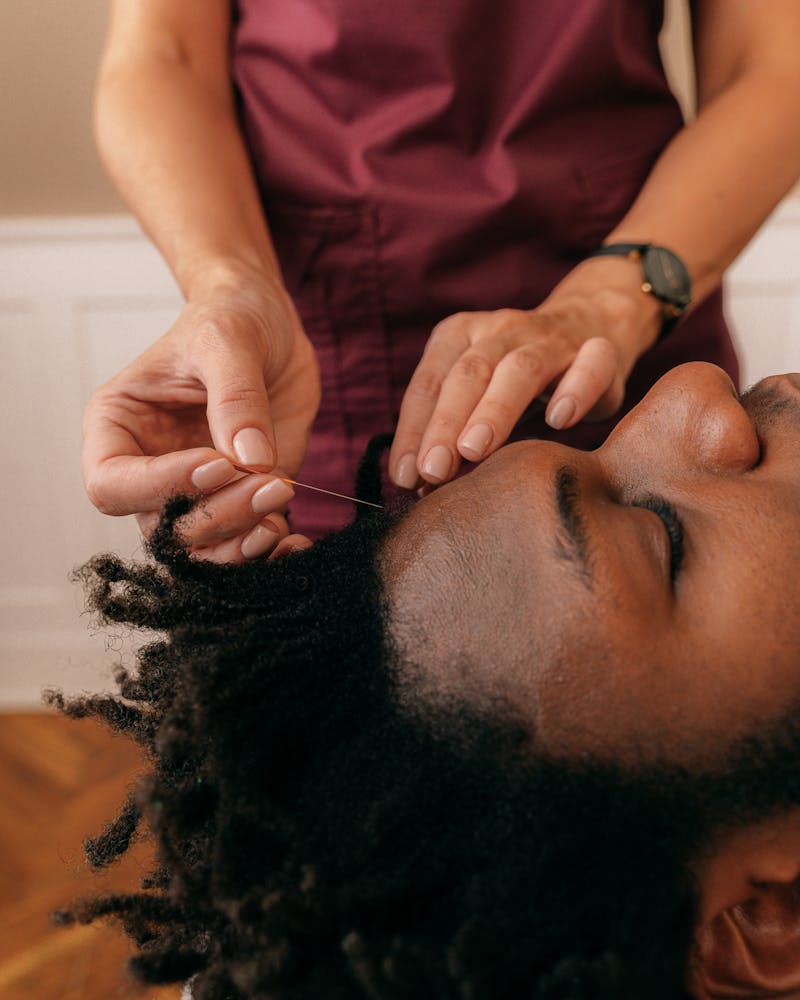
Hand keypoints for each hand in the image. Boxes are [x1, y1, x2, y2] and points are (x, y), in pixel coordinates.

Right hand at [83, 266, 320, 560]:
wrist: (272, 324)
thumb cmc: (230, 317)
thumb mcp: (228, 341)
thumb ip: (235, 399)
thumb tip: (250, 461)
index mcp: (118, 428)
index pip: (112, 485)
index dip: (162, 486)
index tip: (217, 462)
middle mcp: (149, 471)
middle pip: (163, 527)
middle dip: (218, 515)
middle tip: (269, 485)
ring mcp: (196, 492)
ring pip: (202, 550)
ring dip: (242, 543)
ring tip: (281, 501)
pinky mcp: (240, 500)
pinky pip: (244, 545)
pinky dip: (270, 551)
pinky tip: (295, 539)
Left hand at [389, 257, 661, 487]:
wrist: (591, 324)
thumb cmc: (516, 379)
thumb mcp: (477, 398)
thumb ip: (449, 438)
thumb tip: (419, 489)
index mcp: (459, 337)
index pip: (429, 384)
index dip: (413, 430)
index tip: (404, 477)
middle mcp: (499, 330)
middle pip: (468, 374)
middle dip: (446, 423)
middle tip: (433, 469)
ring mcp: (549, 338)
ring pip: (519, 369)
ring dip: (494, 409)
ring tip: (475, 450)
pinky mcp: (598, 351)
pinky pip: (590, 364)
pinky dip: (574, 390)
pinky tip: (558, 420)